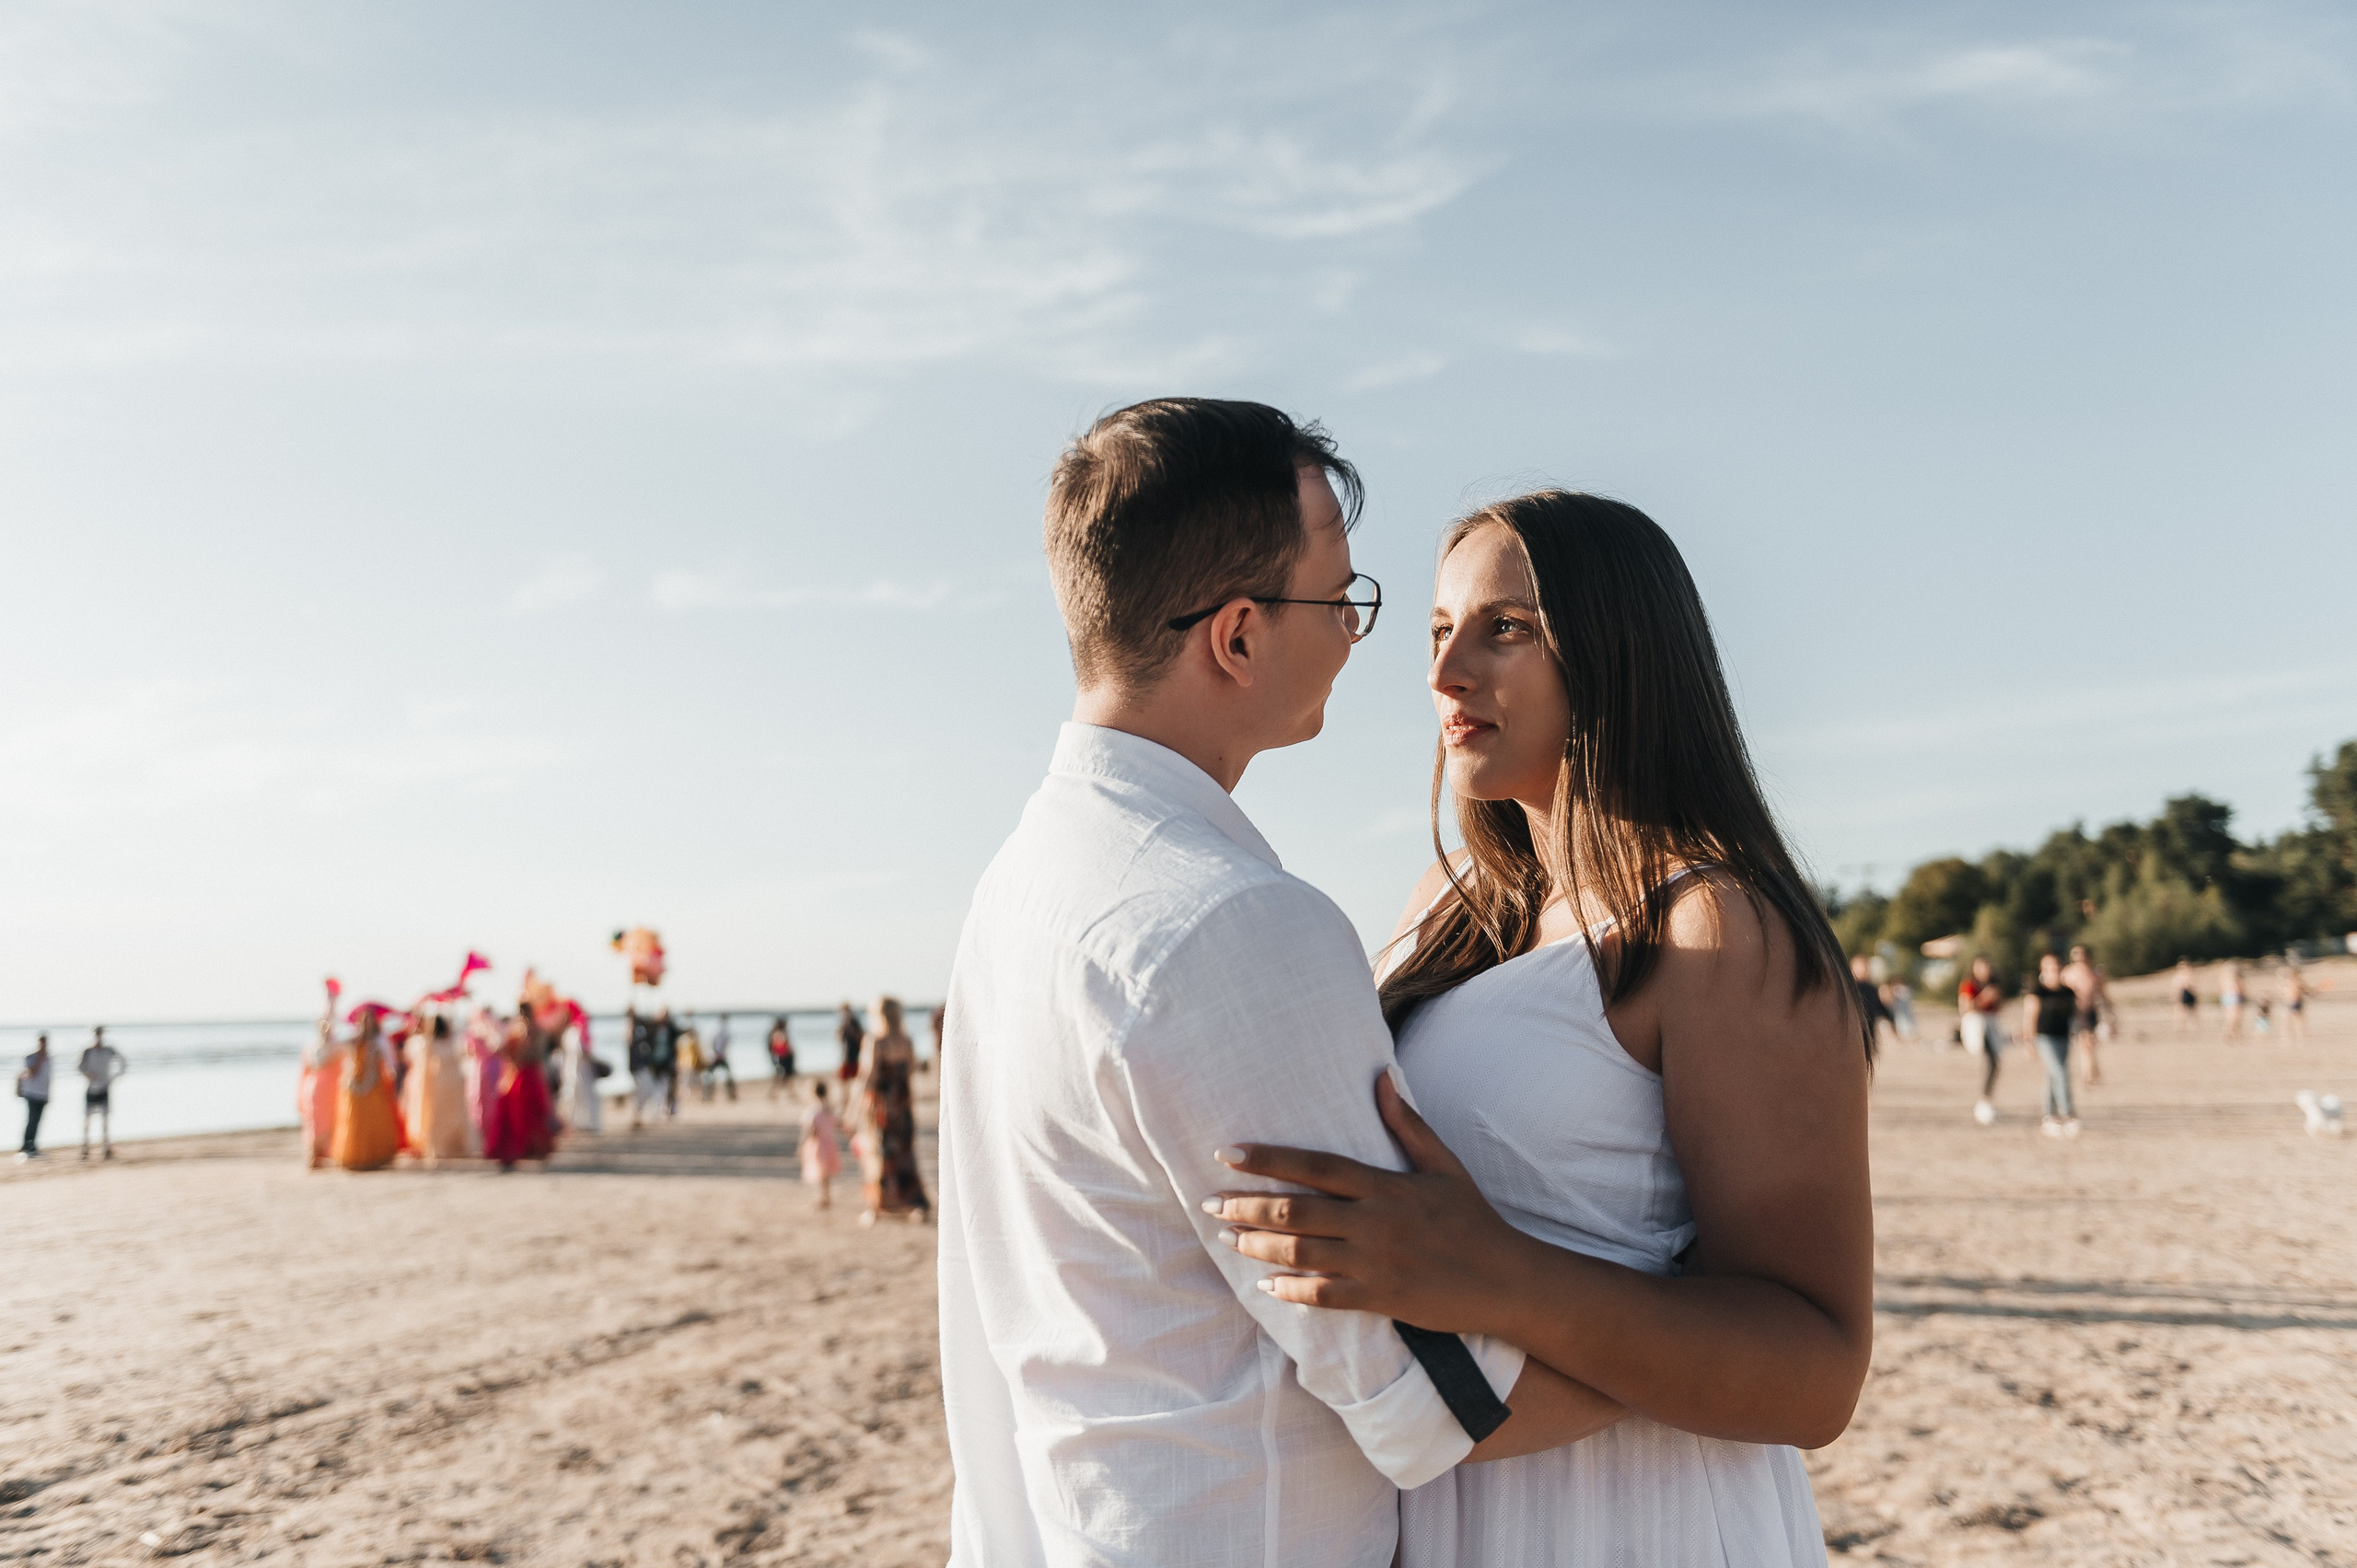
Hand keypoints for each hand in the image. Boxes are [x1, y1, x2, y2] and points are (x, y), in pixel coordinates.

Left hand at [1205, 1069, 1533, 1332]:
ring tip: (1226, 1237)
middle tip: (1209, 1202)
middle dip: (1246, 1205)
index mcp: (1387, 1185)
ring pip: (1301, 1253)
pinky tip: (1265, 1285)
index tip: (1227, 1152)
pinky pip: (1324, 1296)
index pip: (1316, 1165)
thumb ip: (1407, 1123)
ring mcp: (1376, 1263)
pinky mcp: (1381, 1299)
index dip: (1268, 1157)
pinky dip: (1291, 1290)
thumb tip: (1380, 1076)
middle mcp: (1375, 1222)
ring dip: (1257, 1245)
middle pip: (1296, 1210)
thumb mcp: (1445, 1164)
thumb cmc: (1473, 1218)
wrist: (1508, 1280)